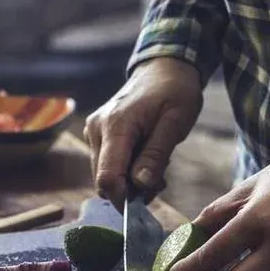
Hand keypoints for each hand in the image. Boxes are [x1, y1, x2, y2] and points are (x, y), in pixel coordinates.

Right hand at [84, 57, 203, 209]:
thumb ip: (156, 154)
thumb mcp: (175, 122)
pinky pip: (106, 163)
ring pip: (104, 174)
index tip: (146, 202)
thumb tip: (140, 185)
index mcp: (115, 125)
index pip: (107, 176)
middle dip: (130, 190)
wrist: (163, 68)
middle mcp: (96, 129)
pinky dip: (125, 170)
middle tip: (159, 181)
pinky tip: (144, 160)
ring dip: (129, 181)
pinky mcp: (97, 134)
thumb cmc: (174, 91)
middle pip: (103, 179)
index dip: (123, 198)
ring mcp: (94, 131)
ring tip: (155, 168)